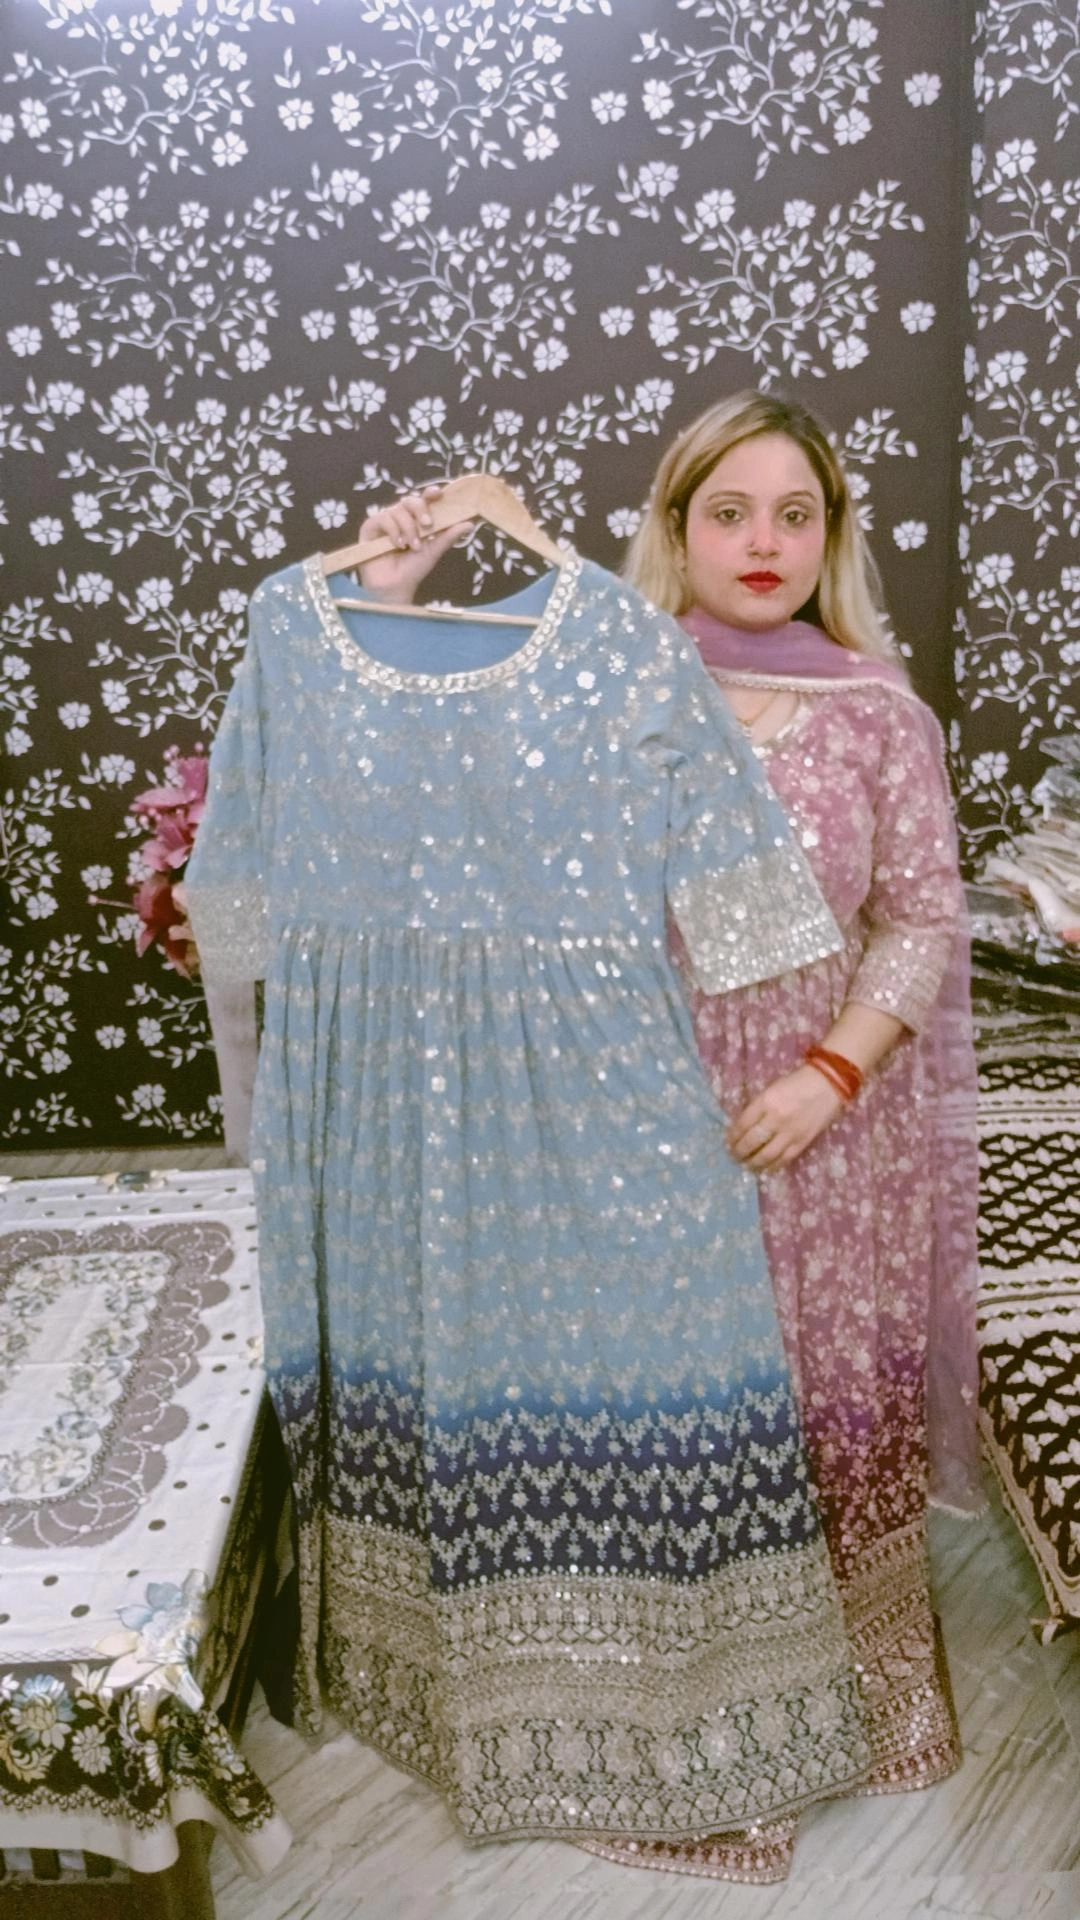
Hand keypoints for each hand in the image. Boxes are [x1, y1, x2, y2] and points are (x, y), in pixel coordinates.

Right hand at [357, 485, 472, 603]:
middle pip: (410, 500)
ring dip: (408, 528)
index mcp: (416, 519)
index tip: (438, 494)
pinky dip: (393, 531)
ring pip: (397, 510)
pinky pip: (383, 518)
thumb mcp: (434, 551)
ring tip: (411, 547)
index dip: (430, 493)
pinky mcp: (370, 527)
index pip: (423, 500)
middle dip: (420, 510)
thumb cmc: (413, 569)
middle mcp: (400, 517)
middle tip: (427, 525)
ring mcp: (385, 521)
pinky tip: (397, 545)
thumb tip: (470, 524)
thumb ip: (449, 536)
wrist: (395, 587)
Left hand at [726, 1065, 844, 1172]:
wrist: (828, 1084)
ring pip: (766, 1155)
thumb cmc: (797, 1083)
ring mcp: (790, 1132)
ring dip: (752, 1163)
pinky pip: (784, 1159)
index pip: (742, 1124)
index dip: (732, 1136)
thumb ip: (758, 1107)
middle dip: (739, 1152)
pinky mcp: (803, 1142)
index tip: (728, 1142)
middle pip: (751, 1142)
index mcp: (765, 1101)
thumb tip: (742, 1127)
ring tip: (746, 1165)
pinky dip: (771, 1166)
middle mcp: (776, 1118)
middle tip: (734, 1156)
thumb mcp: (771, 1089)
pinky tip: (764, 1168)